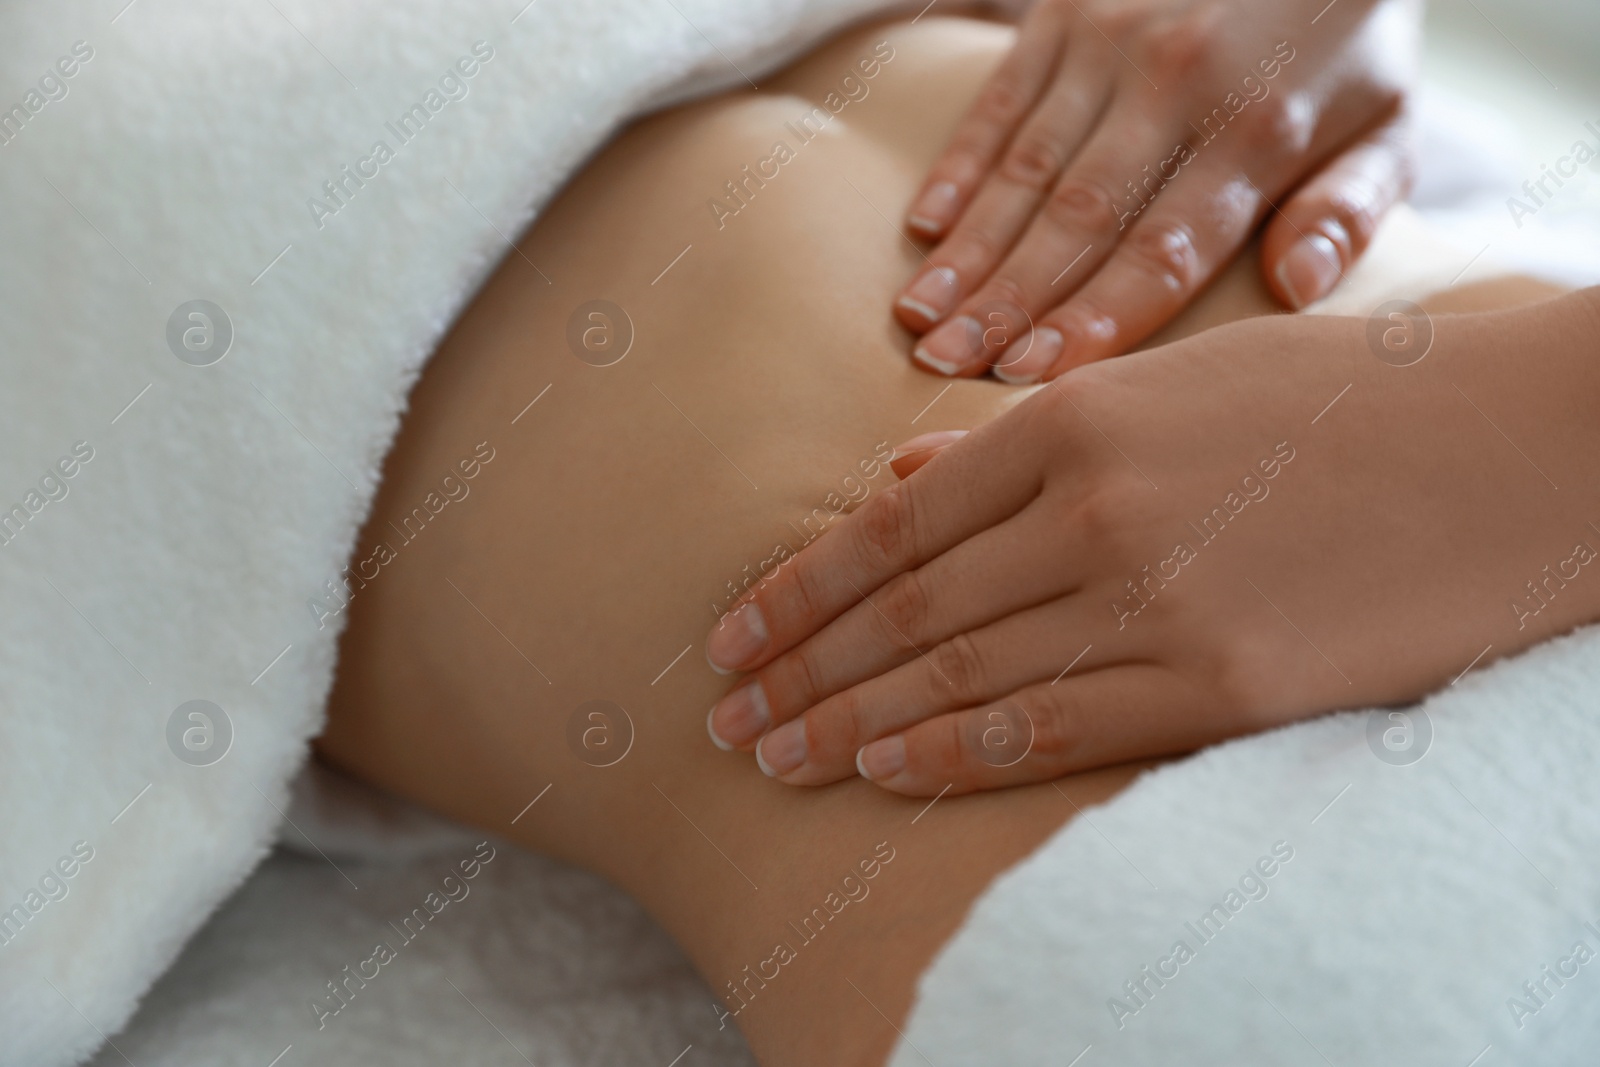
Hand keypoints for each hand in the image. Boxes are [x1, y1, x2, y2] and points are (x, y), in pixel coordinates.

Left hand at [705, 291, 1599, 793]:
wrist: (1514, 449)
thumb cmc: (1339, 399)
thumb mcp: (1169, 381)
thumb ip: (1021, 437)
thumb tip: (897, 479)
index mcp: (1073, 421)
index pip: (891, 527)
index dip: (799, 590)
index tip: (733, 635)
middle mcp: (1092, 512)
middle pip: (905, 610)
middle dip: (802, 669)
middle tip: (726, 718)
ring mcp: (1154, 601)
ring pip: (959, 676)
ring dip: (852, 725)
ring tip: (775, 756)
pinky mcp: (1221, 682)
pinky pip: (1054, 730)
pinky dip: (956, 756)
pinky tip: (885, 775)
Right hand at [893, 0, 1420, 382]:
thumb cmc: (1344, 43)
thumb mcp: (1389, 121)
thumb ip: (1350, 209)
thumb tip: (1298, 287)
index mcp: (1260, 129)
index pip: (1164, 250)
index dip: (1094, 318)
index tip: (1030, 380)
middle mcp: (1177, 83)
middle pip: (1078, 219)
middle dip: (1006, 303)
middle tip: (944, 369)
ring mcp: (1112, 41)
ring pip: (1025, 167)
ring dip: (967, 248)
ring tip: (919, 320)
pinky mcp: (1066, 11)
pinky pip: (1002, 100)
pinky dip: (958, 165)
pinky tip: (923, 231)